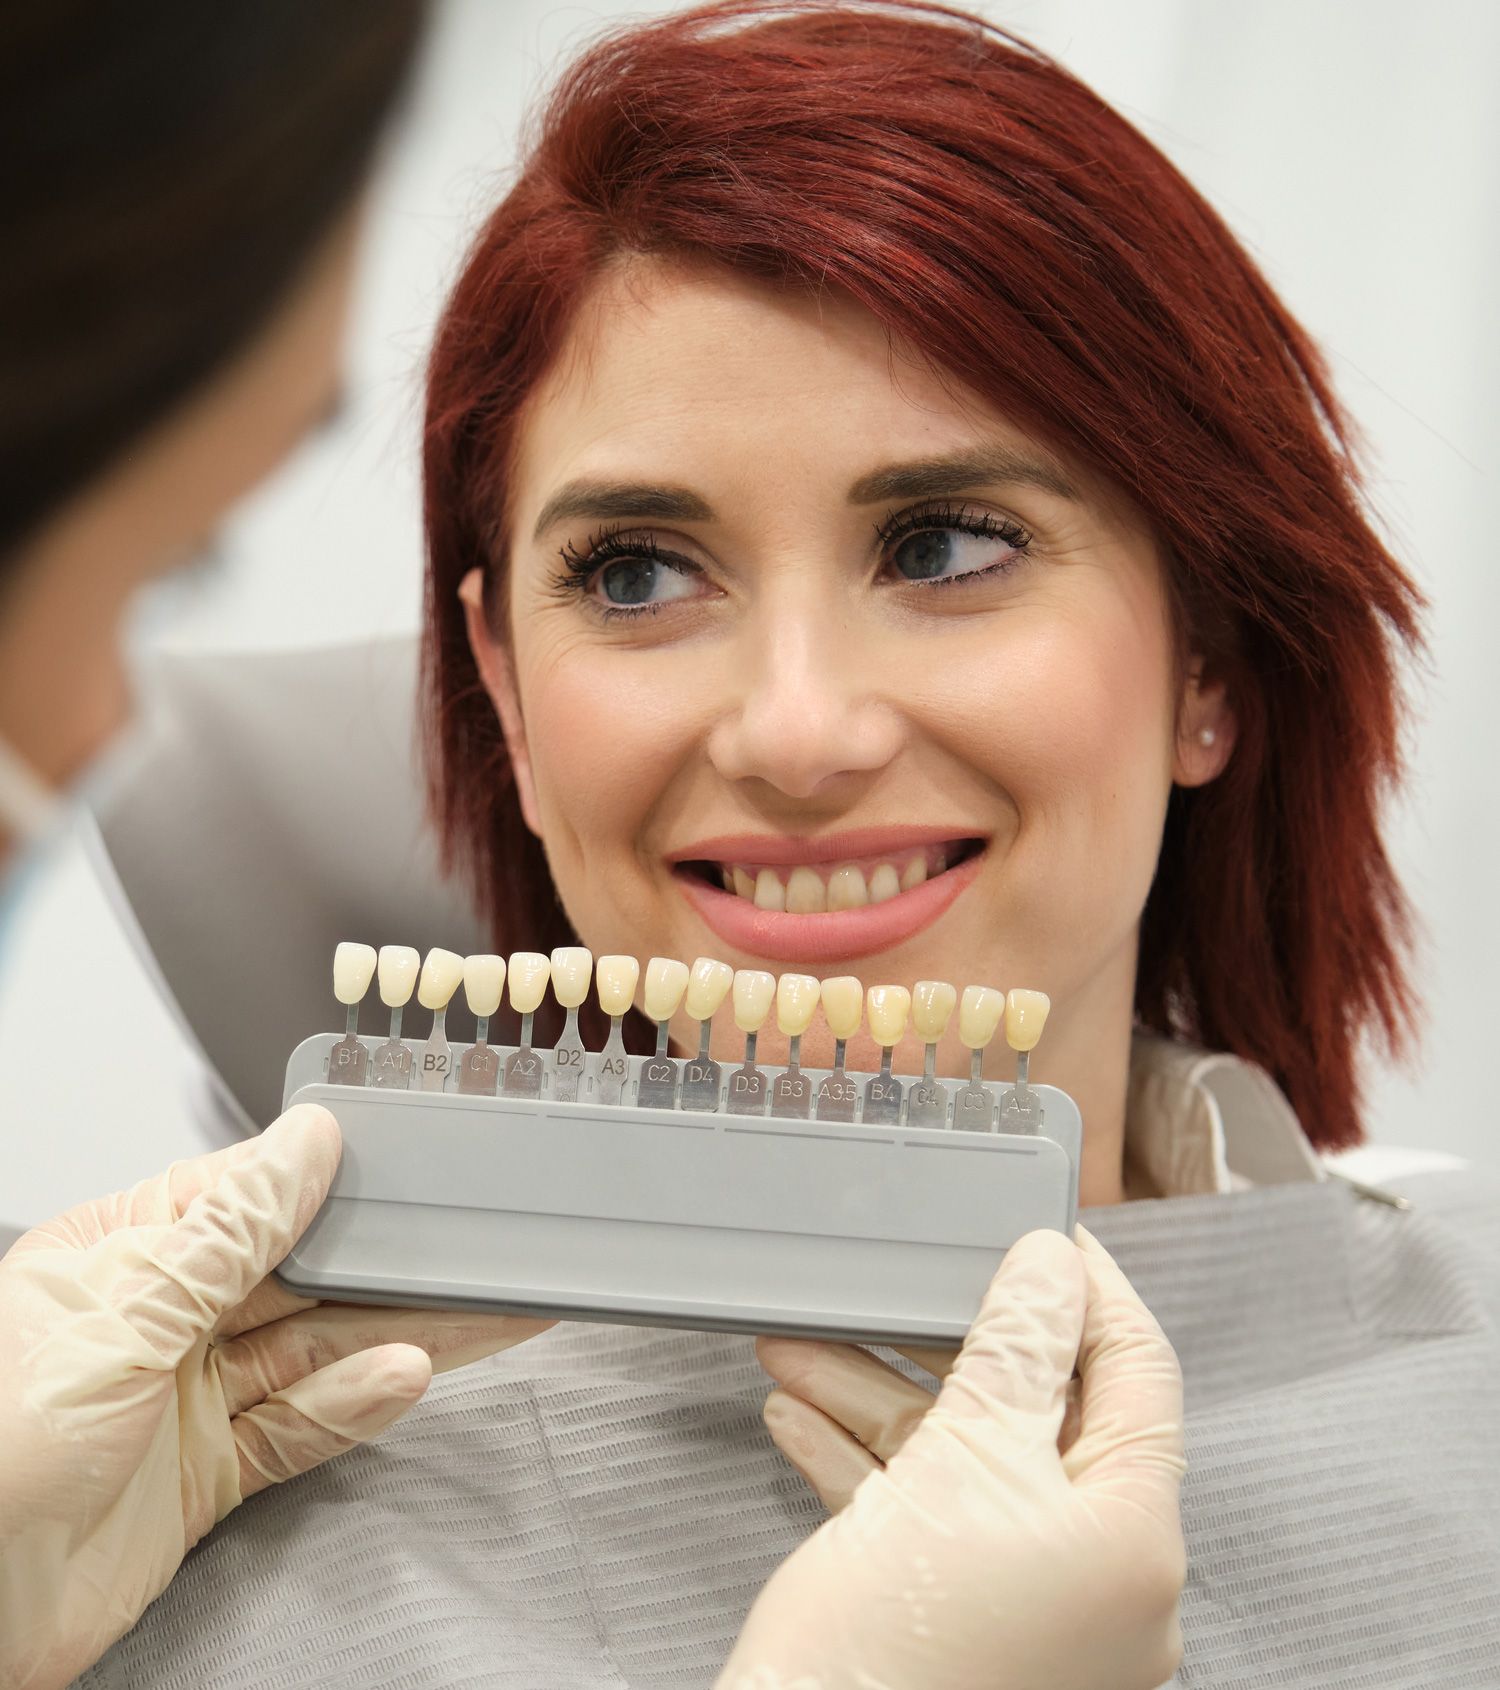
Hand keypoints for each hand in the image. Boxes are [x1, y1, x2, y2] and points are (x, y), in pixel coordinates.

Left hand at [0, 1104, 553, 1689]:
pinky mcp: (212, 1471)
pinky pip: (302, 1424)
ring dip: (395, 1334)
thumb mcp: (120, 1324)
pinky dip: (355, 1404)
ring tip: (477, 1312)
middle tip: (468, 1248)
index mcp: (114, 1254)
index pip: (238, 1195)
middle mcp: (155, 1318)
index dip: (321, 1179)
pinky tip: (404, 1379)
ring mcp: (187, 1396)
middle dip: (382, 1264)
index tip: (399, 1162)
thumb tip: (305, 1146)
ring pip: (315, 1349)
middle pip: (296, 1275)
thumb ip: (225, 1237)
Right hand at [720, 1227, 1186, 1689]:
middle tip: (898, 1280)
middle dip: (944, 1340)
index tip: (1037, 1228)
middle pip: (1037, 1411)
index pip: (1136, 1370)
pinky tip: (798, 1419)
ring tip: (799, 1345)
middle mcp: (1098, 1575)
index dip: (1086, 1288)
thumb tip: (1051, 1266)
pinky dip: (865, 1465)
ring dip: (878, 1395)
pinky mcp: (959, 1627)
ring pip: (966, 1461)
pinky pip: (924, 1517)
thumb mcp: (959, 1461)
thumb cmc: (898, 1650)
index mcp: (1133, 1534)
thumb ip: (1014, 1350)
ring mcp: (1031, 1607)